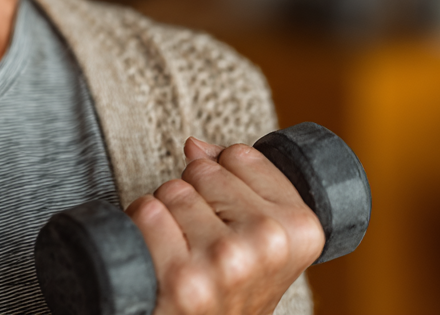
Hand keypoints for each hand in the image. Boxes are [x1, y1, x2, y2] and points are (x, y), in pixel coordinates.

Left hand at [125, 137, 325, 314]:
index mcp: (300, 229)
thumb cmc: (230, 293)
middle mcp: (267, 244)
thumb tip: (196, 145)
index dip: (223, 181)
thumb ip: (240, 186)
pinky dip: (139, 229)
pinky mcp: (182, 279)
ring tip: (180, 254)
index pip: (239, 155)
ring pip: (171, 190)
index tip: (228, 218)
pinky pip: (146, 212)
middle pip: (201, 170)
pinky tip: (156, 260)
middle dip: (192, 197)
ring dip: (165, 217)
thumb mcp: (261, 244)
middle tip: (201, 244)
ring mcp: (225, 262)